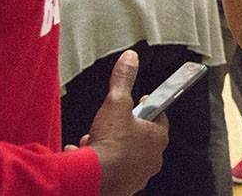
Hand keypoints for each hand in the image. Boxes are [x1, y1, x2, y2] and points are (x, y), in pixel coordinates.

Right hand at [87, 51, 168, 195]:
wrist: (94, 180)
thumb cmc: (110, 143)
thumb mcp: (116, 103)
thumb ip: (123, 79)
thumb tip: (130, 58)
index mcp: (157, 138)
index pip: (159, 117)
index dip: (146, 108)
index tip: (138, 101)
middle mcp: (152, 159)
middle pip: (139, 137)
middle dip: (121, 128)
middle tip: (108, 123)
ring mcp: (137, 176)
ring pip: (123, 155)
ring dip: (107, 145)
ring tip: (91, 140)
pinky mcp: (121, 188)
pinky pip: (111, 171)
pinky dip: (98, 162)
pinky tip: (82, 155)